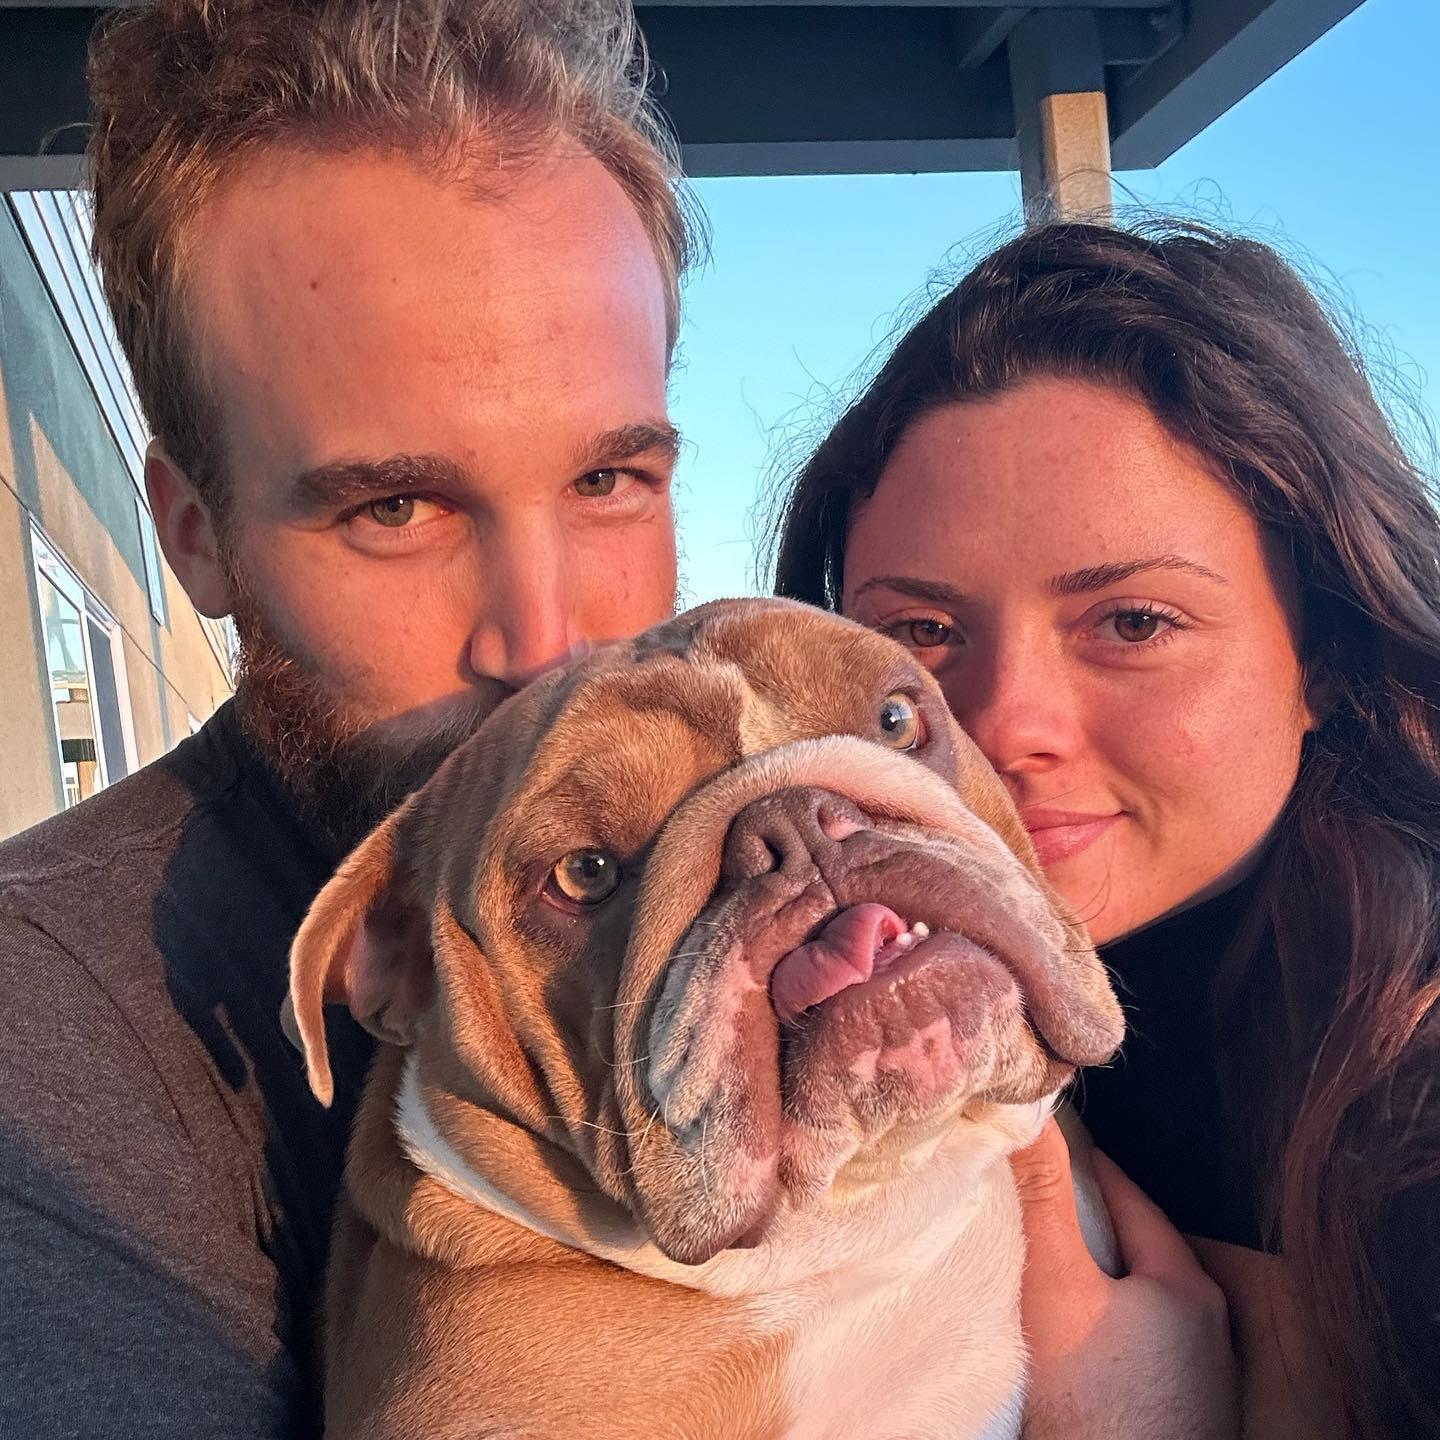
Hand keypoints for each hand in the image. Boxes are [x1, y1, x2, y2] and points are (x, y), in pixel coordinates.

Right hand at [1012, 1119, 1238, 1439]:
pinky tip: (1081, 1345)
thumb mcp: (1057, 1285)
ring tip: (1057, 1275)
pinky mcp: (1181, 1422)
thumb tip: (1029, 1115)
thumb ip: (1044, 1199)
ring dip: (1106, 1289)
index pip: (1133, 1203)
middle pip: (1141, 1257)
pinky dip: (1113, 1336)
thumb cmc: (1094, 1402)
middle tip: (1044, 1208)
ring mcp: (1202, 1384)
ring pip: (1144, 1310)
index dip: (1090, 1172)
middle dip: (1096, 1231)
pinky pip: (1144, 1355)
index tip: (1057, 1149)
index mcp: (1191, 1288)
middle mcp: (1211, 1333)